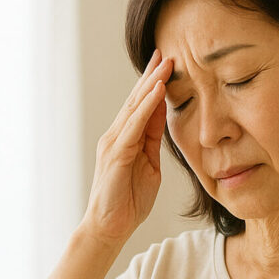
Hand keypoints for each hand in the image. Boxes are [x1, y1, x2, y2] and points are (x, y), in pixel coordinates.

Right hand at [80, 50, 172, 245]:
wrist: (110, 227)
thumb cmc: (129, 200)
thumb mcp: (150, 165)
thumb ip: (154, 141)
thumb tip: (164, 117)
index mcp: (127, 138)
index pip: (142, 106)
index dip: (155, 84)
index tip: (168, 64)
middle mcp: (117, 135)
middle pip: (137, 99)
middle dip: (152, 75)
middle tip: (167, 51)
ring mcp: (114, 143)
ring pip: (135, 107)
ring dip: (151, 84)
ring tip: (166, 63)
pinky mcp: (115, 153)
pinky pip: (134, 125)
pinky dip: (146, 106)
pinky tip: (157, 91)